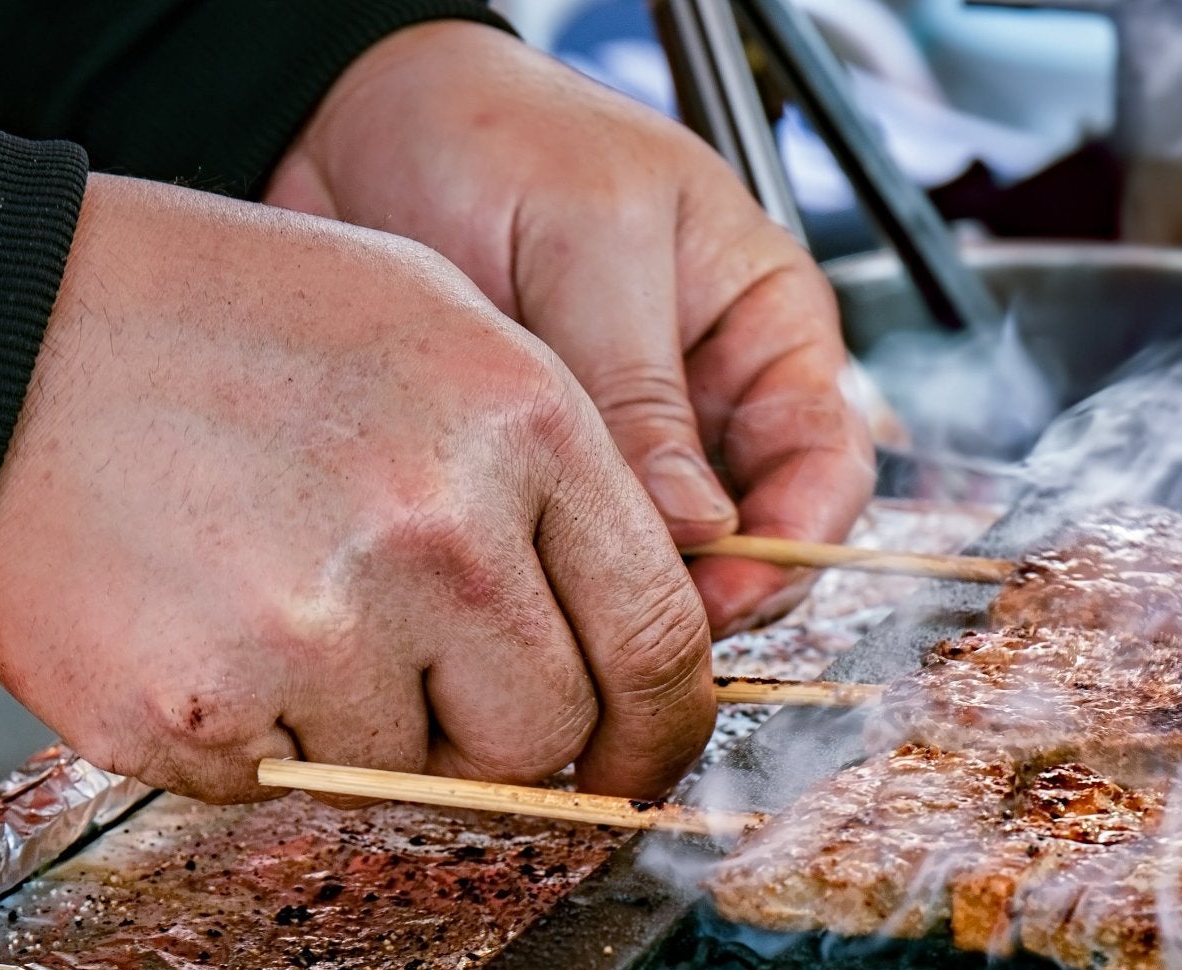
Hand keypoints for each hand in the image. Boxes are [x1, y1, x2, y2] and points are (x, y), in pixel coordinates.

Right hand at [0, 175, 715, 802]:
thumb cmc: (217, 315)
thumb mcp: (437, 324)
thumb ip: (553, 473)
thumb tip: (626, 627)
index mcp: (525, 428)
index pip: (660, 642)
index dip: (656, 731)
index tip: (635, 761)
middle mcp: (443, 538)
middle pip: (542, 736)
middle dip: (491, 727)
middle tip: (408, 658)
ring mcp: (321, 633)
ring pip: (406, 771)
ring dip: (354, 719)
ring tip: (271, 593)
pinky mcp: (204, 710)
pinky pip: (276, 783)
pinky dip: (246, 732)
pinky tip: (199, 620)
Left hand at [264, 21, 874, 634]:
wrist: (353, 121)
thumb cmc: (497, 136)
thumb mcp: (590, 241)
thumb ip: (643, 388)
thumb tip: (700, 529)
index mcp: (766, 326)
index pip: (828, 467)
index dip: (792, 544)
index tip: (722, 594)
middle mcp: (710, 399)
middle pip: (757, 540)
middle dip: (708, 598)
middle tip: (632, 636)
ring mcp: (627, 447)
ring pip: (663, 568)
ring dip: (622, 603)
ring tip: (563, 620)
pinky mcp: (542, 480)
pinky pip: (570, 562)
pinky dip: (551, 592)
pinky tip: (513, 601)